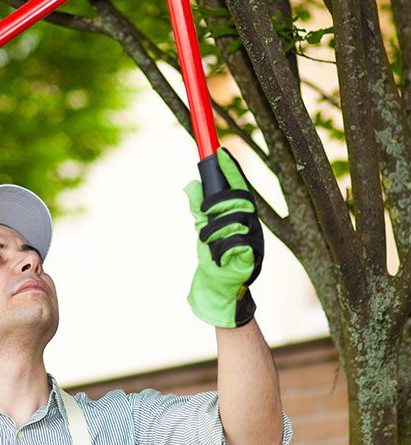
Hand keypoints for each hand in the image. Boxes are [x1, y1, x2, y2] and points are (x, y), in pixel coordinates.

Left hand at [184, 147, 263, 327]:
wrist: (221, 292)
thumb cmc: (214, 259)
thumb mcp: (204, 231)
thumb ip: (200, 209)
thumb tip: (190, 186)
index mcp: (242, 217)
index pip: (239, 187)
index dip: (230, 170)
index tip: (218, 151)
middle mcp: (252, 226)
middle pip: (238, 200)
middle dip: (217, 204)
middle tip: (204, 212)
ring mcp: (254, 241)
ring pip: (233, 221)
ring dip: (213, 232)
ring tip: (208, 244)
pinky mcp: (251, 258)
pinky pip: (235, 244)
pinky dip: (219, 250)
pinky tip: (216, 258)